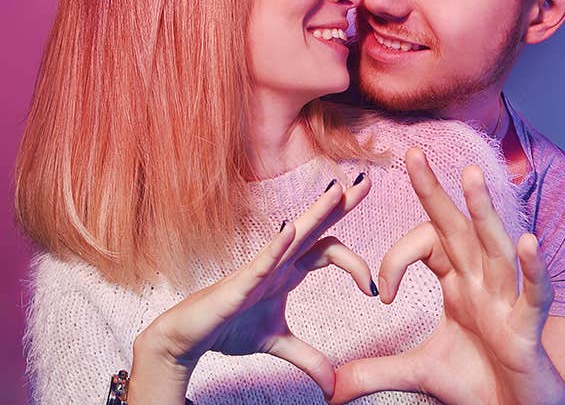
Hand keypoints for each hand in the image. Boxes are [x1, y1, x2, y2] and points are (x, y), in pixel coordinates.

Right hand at [128, 176, 376, 403]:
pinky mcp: (240, 282)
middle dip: (340, 204)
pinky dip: (277, 245)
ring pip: (293, 235)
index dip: (355, 263)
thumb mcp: (278, 343)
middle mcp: (279, 262)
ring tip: (337, 191)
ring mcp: (260, 268)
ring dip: (316, 212)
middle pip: (315, 227)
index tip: (374, 290)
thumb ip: (308, 358)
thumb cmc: (230, 328)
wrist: (190, 337)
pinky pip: (262, 260)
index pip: (329, 250)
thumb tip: (332, 384)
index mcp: (290, 271)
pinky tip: (290, 228)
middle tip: (367, 181)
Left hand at [331, 149, 564, 404]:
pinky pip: (534, 294)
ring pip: (496, 248)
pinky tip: (528, 243)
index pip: (426, 246)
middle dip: (435, 191)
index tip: (383, 297)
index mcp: (459, 284)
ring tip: (471, 177)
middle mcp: (484, 283)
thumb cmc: (480, 382)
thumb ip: (375, 372)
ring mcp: (508, 302)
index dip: (396, 260)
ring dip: (484, 212)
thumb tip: (329, 387)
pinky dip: (534, 269)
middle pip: (459, 228)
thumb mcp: (419, 373)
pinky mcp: (529, 328)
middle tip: (412, 153)